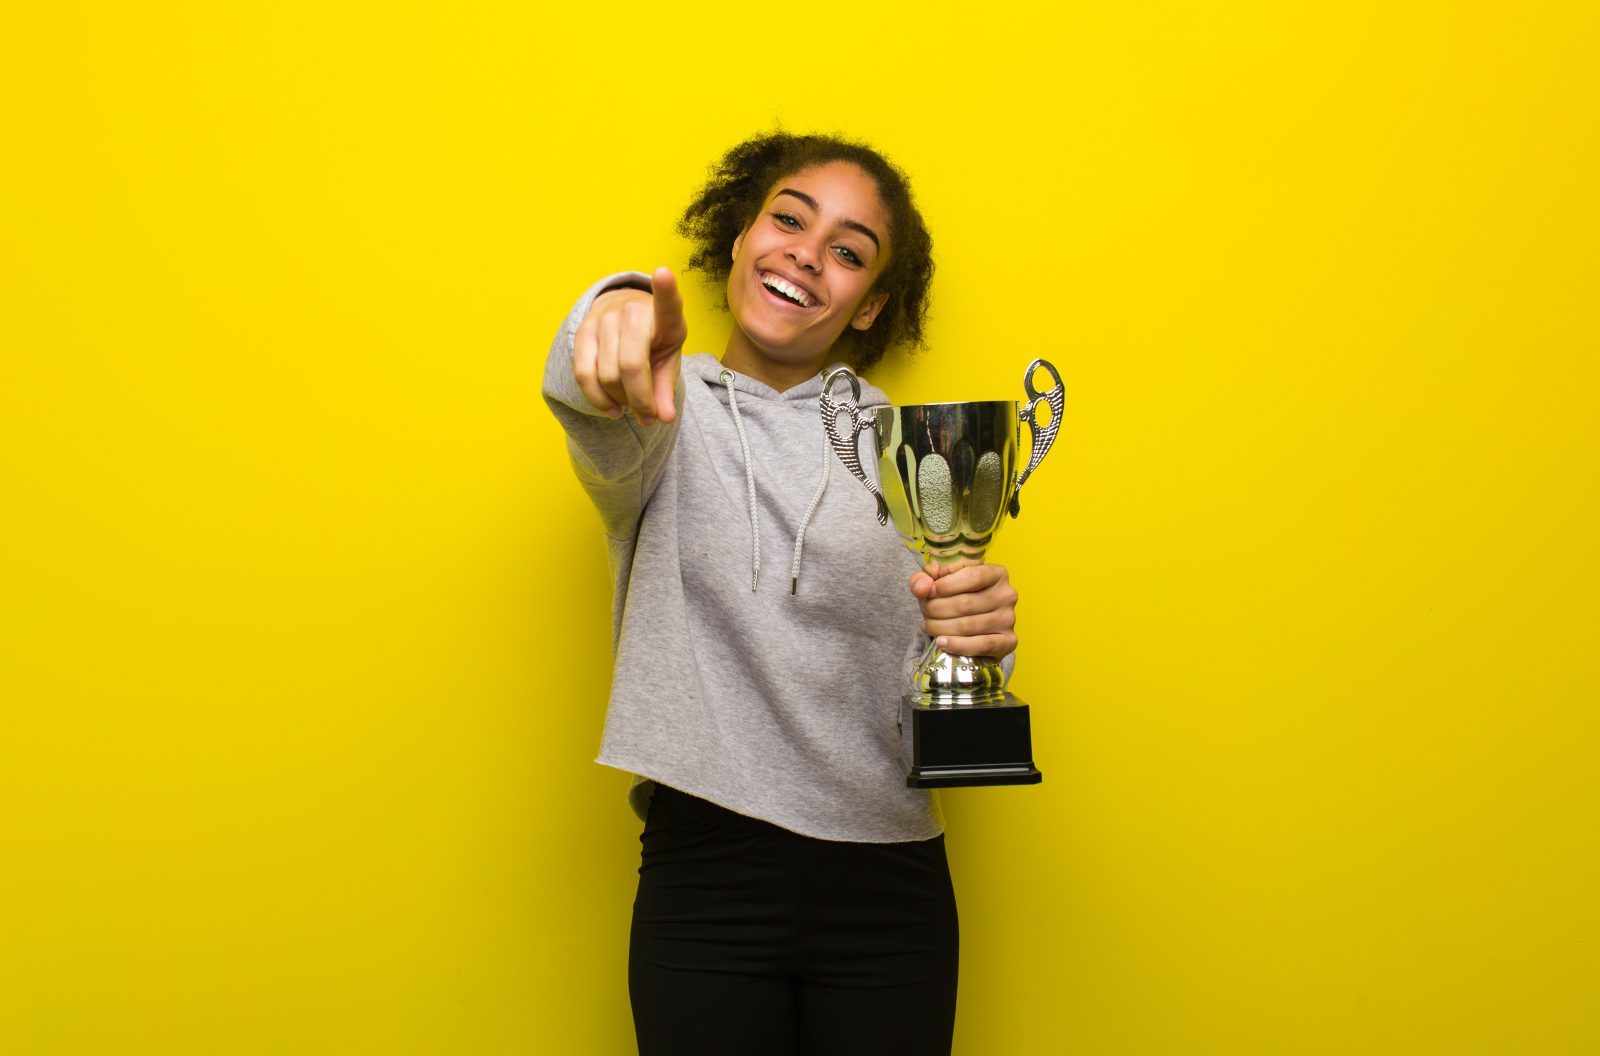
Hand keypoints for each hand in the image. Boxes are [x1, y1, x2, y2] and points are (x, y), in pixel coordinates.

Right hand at [573, 266, 686, 424]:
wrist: (623, 314)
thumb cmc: (654, 341)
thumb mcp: (668, 360)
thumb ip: (666, 389)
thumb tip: (664, 418)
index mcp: (664, 316)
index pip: (667, 301)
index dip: (665, 289)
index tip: (663, 273)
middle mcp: (632, 311)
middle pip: (630, 366)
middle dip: (640, 401)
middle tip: (649, 415)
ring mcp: (604, 319)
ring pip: (607, 377)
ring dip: (621, 401)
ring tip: (632, 405)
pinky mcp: (582, 332)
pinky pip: (584, 376)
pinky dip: (599, 400)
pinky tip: (613, 408)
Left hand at [909, 560, 1018, 658]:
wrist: (972, 628)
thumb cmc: (955, 598)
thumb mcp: (939, 582)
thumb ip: (925, 579)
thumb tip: (922, 587)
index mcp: (996, 573)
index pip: (972, 576)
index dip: (945, 585)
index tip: (928, 592)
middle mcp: (1007, 595)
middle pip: (966, 603)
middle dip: (937, 608)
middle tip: (924, 612)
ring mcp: (1008, 619)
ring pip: (968, 625)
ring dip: (940, 627)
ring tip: (928, 626)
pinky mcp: (1008, 642)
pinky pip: (981, 645)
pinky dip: (957, 645)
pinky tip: (941, 643)